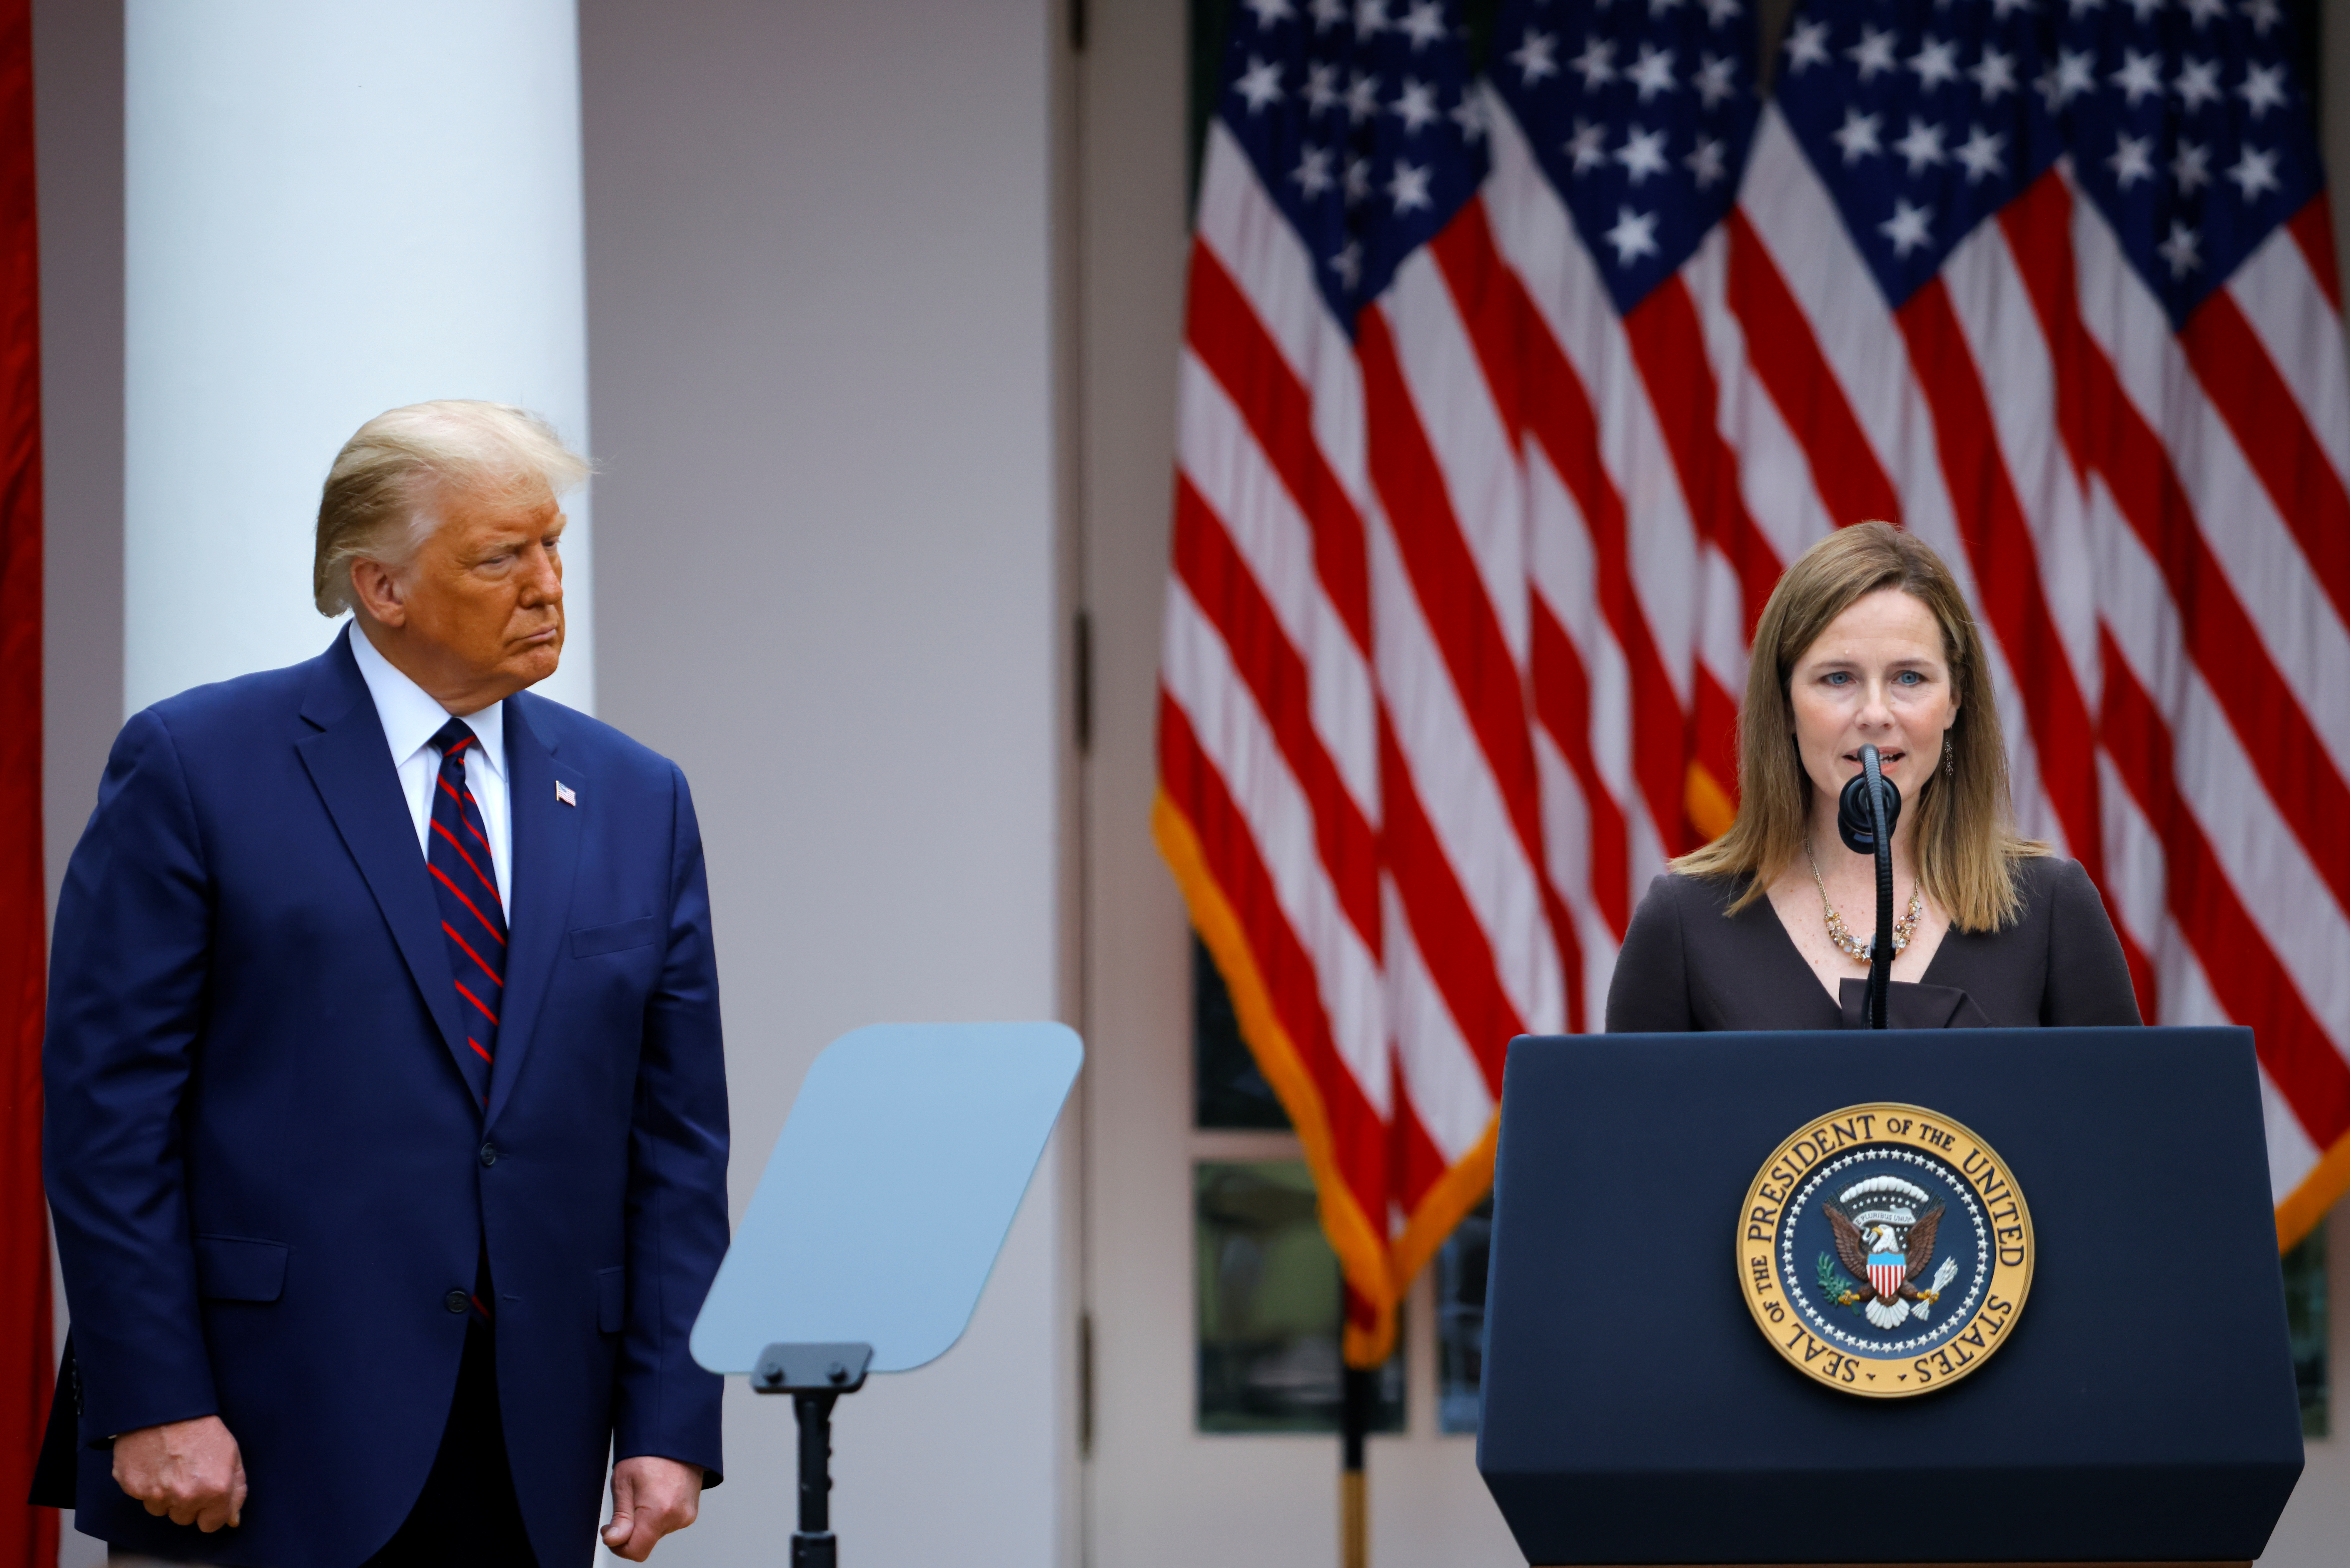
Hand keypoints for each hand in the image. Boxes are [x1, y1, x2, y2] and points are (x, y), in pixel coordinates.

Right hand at [111, 1415, 245, 1531]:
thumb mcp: (232, 1455)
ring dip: (165, 1495)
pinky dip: (146, 1484)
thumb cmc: (202, 1428)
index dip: (209, 1511)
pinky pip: (141, 1497)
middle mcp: (185, 1497)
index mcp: (215, 1490)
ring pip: (160, 1510)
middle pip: (184, 1518)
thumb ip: (236, 1491)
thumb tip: (232, 1519)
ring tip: (170, 1466)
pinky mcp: (133, 1487)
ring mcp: (156, 1494)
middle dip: (187, 1501)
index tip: (206, 1496)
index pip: (210, 1525)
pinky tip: (154, 1463)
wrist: (167, 1408)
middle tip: (187, 1474)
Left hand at [602, 1455, 703, 1560]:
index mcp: (659, 1511)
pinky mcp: (690, 1512)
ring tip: (646, 1492)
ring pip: (655, 1533)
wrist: (675, 1436)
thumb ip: (620, 1517)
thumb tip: (613, 1541)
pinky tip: (657, 1494)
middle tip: (630, 1499)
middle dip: (632, 1527)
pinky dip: (658, 1515)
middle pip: (645, 1541)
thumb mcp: (624, 1482)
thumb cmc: (648, 1453)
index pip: (636, 1551)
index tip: (611, 1528)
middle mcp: (677, 1517)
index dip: (618, 1545)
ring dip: (645, 1520)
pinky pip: (667, 1524)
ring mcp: (686, 1516)